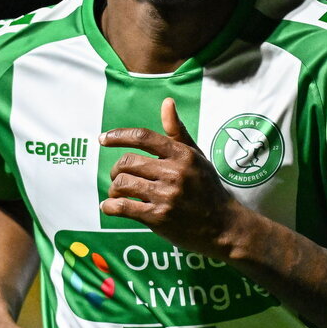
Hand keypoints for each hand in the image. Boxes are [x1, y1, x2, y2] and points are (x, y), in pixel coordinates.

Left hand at [99, 97, 242, 255]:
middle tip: (118, 177)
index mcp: (182, 155)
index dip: (119, 136)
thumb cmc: (208, 189)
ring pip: (122, 184)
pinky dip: (110, 207)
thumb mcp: (197, 157)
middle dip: (116, 170)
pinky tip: (109, 207)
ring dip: (113, 189)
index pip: (143, 137)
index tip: (103, 139)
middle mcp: (174, 173)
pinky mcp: (159, 217)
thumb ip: (178, 132)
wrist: (223, 226)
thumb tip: (167, 102)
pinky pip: (123, 207)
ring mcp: (166, 195)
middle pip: (127, 162)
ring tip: (117, 194)